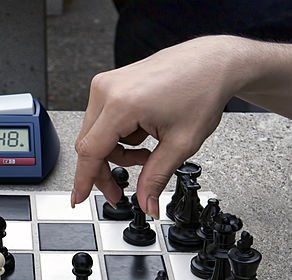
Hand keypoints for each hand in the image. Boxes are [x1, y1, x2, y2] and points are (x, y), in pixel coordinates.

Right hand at [72, 36, 242, 215]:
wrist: (212, 63)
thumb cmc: (201, 89)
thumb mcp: (181, 144)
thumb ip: (156, 177)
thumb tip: (145, 203)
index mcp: (122, 103)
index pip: (90, 151)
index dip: (84, 179)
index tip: (78, 197)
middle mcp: (108, 89)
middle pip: (89, 145)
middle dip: (105, 170)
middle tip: (120, 192)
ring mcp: (107, 84)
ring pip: (96, 135)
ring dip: (116, 152)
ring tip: (146, 153)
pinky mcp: (112, 83)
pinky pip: (103, 120)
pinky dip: (119, 135)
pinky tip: (142, 135)